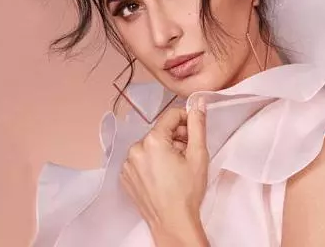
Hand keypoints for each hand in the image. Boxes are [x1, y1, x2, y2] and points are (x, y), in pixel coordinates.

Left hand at [120, 98, 209, 245]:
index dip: (186, 121)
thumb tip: (198, 103)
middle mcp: (135, 149)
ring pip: (150, 146)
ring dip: (164, 150)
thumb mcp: (198, 155)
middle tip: (188, 154)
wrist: (172, 222)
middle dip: (176, 138)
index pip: (170, 116)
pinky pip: (141, 160)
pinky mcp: (125, 177)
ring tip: (176, 168)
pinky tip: (164, 176)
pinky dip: (152, 162)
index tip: (194, 133)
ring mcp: (127, 164)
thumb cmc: (187, 192)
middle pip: (160, 131)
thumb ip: (197, 125)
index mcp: (152, 141)